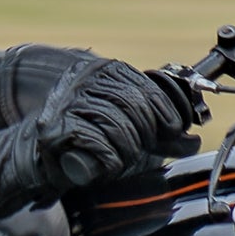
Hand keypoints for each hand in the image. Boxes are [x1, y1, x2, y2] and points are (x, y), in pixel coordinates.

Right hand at [34, 57, 206, 188]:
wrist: (43, 155)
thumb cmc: (90, 141)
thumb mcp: (130, 131)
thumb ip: (159, 134)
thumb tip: (191, 142)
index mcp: (105, 70)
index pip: (146, 88)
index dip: (165, 112)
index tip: (173, 131)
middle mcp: (84, 78)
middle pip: (134, 107)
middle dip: (145, 136)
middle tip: (140, 153)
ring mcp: (67, 101)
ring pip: (118, 126)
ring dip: (127, 152)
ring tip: (120, 161)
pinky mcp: (55, 127)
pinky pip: (97, 143)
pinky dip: (109, 160)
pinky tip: (106, 165)